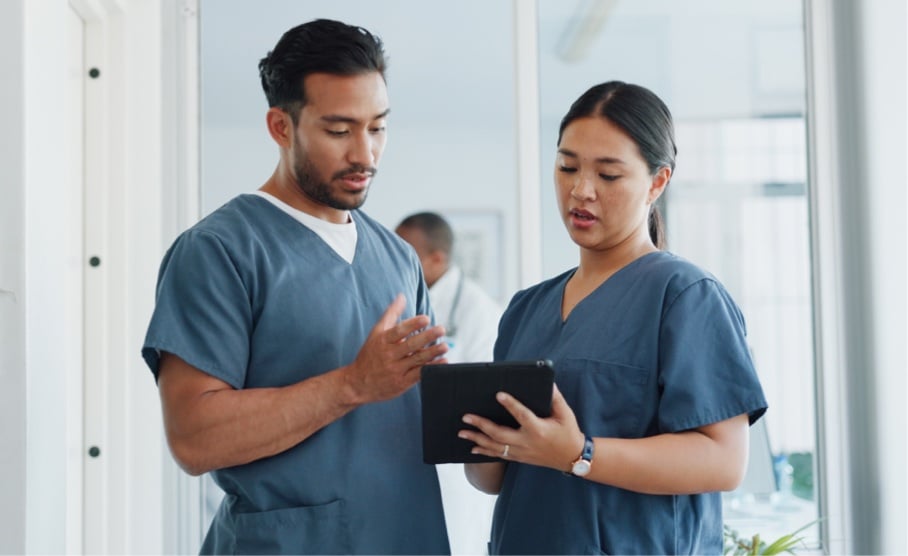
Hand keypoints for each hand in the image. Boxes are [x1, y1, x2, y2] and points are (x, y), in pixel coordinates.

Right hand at [342, 294, 447, 403]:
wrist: (357, 383)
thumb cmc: (370, 354)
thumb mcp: (376, 333)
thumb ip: (391, 314)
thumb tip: (402, 296)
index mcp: (383, 341)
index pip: (399, 331)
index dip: (412, 324)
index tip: (426, 319)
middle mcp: (389, 355)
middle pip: (410, 345)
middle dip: (427, 337)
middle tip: (441, 329)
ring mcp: (396, 370)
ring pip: (417, 360)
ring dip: (432, 353)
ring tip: (445, 346)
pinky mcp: (402, 383)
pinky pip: (419, 374)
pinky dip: (432, 368)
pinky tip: (443, 361)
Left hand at [459, 384, 583, 472]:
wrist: (571, 457)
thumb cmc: (568, 432)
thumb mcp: (565, 414)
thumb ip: (555, 398)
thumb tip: (548, 382)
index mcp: (538, 429)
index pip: (522, 415)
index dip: (510, 404)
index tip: (498, 394)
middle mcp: (527, 442)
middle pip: (499, 434)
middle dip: (481, 425)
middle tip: (466, 416)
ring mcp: (521, 452)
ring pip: (495, 447)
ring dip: (477, 439)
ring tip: (462, 432)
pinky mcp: (519, 458)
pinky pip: (499, 455)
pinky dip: (484, 452)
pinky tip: (472, 448)